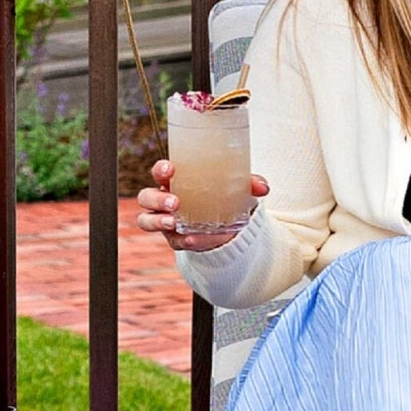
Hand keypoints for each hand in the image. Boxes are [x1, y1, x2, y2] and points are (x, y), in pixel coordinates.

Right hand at [136, 158, 268, 253]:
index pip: (160, 172)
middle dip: (157, 199)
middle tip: (175, 202)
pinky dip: (180, 240)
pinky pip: (170, 240)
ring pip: (146, 219)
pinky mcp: (174, 238)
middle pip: (146, 197)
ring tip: (174, 222)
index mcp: (176, 181)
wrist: (227, 227)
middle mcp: (164, 199)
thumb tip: (264, 187)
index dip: (161, 169)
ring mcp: (165, 220)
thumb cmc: (223, 198)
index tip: (170, 169)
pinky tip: (191, 240)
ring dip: (158, 221)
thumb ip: (249, 185)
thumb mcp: (236, 189)